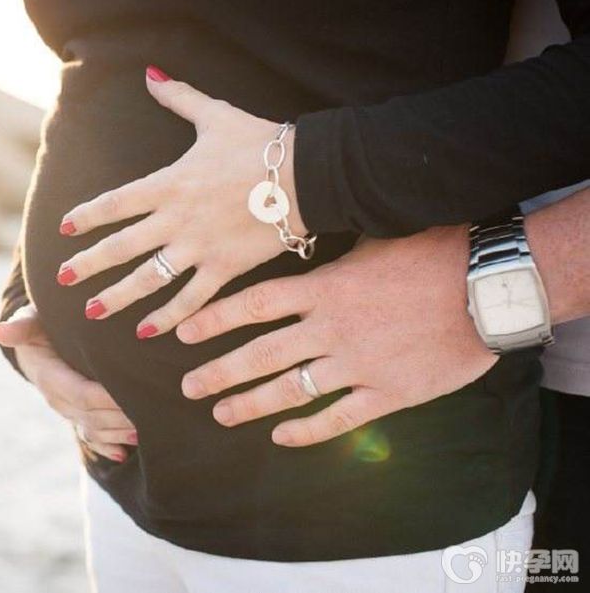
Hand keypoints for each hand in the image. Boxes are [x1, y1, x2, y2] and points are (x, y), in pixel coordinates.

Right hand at [0, 305, 137, 461]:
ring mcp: (66, 411)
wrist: (34, 344)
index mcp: (49, 377)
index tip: (132, 392)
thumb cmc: (39, 324)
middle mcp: (57, 400)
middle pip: (92, 415)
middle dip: (121, 416)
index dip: (106, 397)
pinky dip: (106, 447)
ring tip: (148, 428)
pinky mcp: (75, 416)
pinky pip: (90, 437)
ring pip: (94, 429)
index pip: (81, 393)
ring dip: (119, 432)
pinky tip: (122, 453)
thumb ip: (21, 326)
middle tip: (154, 411)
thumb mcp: (31, 321)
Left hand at [55, 66, 307, 338]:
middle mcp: (177, 218)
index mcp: (170, 183)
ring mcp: (200, 246)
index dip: (87, 216)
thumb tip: (150, 73)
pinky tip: (147, 332)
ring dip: (117, 297)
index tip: (64, 229)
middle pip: (122, 246)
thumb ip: (179, 97)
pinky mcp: (225, 268)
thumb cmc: (262, 143)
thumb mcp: (216, 115)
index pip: (116, 203)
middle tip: (61, 278)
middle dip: (88, 264)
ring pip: (149, 278)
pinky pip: (191, 298)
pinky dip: (168, 317)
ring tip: (91, 311)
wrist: (307, 174)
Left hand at [175, 225, 497, 446]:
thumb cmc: (435, 252)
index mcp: (324, 289)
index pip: (253, 306)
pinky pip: (338, 418)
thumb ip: (332, 254)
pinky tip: (281, 436)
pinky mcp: (387, 393)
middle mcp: (331, 329)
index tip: (183, 333)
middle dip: (219, 372)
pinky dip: (306, 430)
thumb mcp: (374, 239)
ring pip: (290, 390)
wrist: (489, 287)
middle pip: (260, 354)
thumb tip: (300, 236)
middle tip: (189, 387)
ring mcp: (357, 364)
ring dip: (250, 404)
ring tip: (221, 413)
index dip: (213, 321)